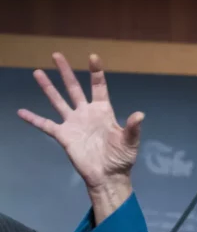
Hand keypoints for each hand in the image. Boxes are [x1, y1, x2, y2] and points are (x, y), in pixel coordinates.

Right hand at [17, 53, 143, 190]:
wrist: (108, 176)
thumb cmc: (121, 158)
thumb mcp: (130, 142)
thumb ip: (133, 128)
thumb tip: (140, 115)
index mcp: (103, 111)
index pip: (99, 87)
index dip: (96, 72)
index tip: (93, 57)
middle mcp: (86, 113)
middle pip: (74, 88)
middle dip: (66, 72)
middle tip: (56, 54)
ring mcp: (74, 123)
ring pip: (58, 101)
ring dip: (48, 87)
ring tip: (37, 72)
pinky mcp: (64, 136)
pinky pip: (46, 125)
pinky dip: (33, 119)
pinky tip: (21, 112)